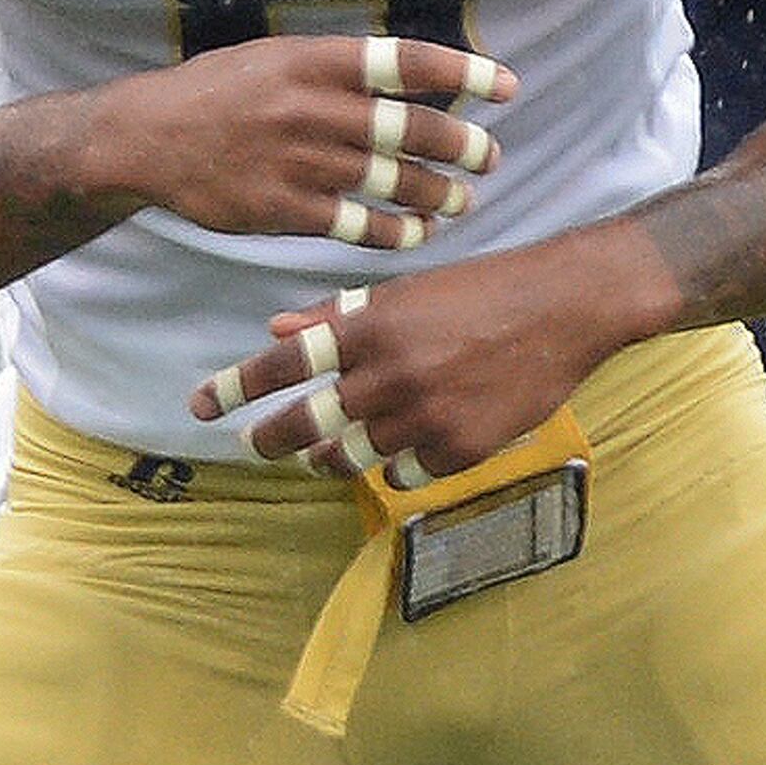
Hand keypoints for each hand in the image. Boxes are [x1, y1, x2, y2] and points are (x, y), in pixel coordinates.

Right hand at [101, 30, 507, 257]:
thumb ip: (339, 69)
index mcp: (314, 59)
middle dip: (463, 146)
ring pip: (390, 181)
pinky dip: (394, 232)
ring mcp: (297, 160)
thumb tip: (412, 77)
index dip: (463, 73)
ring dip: (436, 193)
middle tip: (491, 157)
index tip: (506, 87)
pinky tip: (416, 234)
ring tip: (461, 200)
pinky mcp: (283, 209)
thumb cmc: (219, 92)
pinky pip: (356, 226)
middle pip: (410, 128)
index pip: (407, 62)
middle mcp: (311, 106)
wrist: (146, 138)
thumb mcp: (276, 57)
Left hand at [188, 229, 660, 483]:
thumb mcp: (406, 292)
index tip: (200, 405)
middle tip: (253, 445)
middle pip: (307, 423)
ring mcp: (426, 416)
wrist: (565, 307)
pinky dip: (396, 465)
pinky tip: (404, 449)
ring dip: (334, 456)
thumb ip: (338, 314)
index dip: (235, 386)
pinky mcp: (460, 449)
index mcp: (372, 325)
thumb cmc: (482, 291)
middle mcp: (391, 373)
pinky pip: (405, 473)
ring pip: (354, 454)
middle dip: (270, 439)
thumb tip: (275, 330)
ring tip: (326, 452)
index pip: (285, 364)